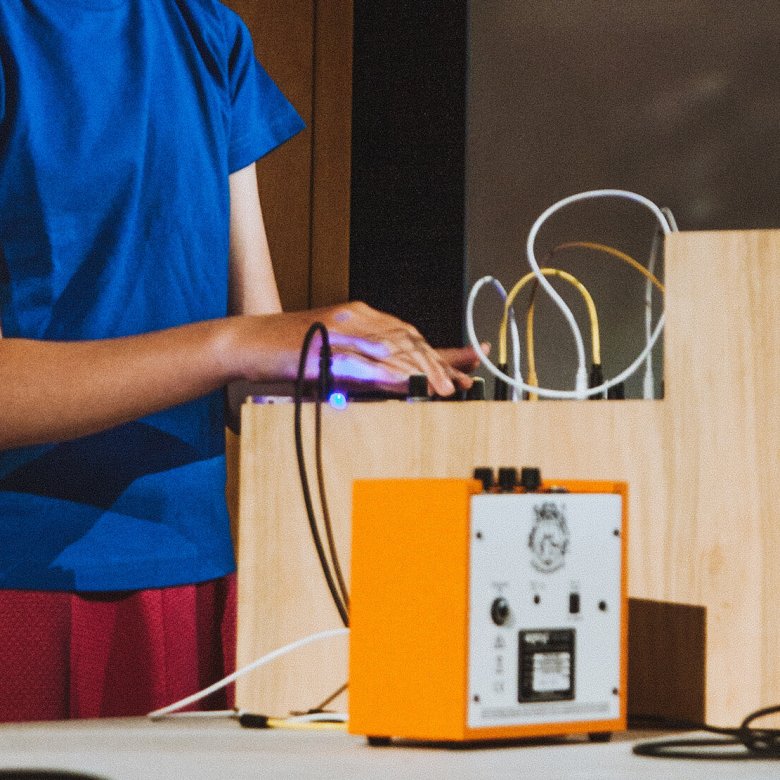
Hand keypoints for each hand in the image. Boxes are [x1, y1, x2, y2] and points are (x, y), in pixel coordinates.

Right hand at [231, 302, 475, 396]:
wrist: (247, 342)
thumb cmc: (289, 351)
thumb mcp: (336, 355)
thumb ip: (369, 365)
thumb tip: (401, 383)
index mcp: (362, 317)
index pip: (411, 333)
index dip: (444, 349)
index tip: (472, 360)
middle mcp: (357, 318)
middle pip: (408, 339)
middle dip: (438, 363)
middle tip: (459, 384)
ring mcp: (341, 330)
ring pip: (392, 348)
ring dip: (420, 370)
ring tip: (442, 389)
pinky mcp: (325, 346)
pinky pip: (363, 360)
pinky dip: (387, 373)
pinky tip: (405, 384)